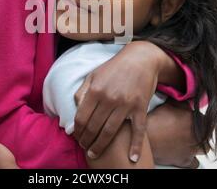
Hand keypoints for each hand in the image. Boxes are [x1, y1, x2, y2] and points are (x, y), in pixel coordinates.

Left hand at [73, 41, 164, 162]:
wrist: (141, 59)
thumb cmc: (114, 67)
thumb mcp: (94, 74)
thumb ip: (82, 91)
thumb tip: (75, 108)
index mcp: (95, 90)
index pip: (81, 118)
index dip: (78, 131)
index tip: (78, 137)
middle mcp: (109, 98)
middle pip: (93, 127)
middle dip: (86, 141)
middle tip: (85, 147)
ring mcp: (125, 104)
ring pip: (110, 132)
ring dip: (100, 145)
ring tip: (95, 153)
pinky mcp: (140, 108)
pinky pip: (138, 130)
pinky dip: (135, 146)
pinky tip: (132, 158)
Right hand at [148, 100, 204, 167]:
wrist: (148, 137)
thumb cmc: (157, 122)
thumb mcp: (170, 104)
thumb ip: (182, 102)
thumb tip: (187, 99)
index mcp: (198, 121)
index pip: (207, 119)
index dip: (198, 118)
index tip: (192, 118)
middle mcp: (199, 136)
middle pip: (207, 134)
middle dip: (200, 131)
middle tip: (189, 127)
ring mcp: (193, 150)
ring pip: (204, 148)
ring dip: (198, 144)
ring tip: (188, 139)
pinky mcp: (186, 161)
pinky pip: (194, 162)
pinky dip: (191, 158)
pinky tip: (184, 152)